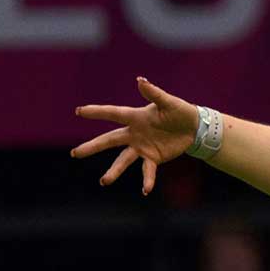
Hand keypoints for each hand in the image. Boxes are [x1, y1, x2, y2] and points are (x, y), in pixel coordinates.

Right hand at [69, 77, 198, 195]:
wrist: (194, 128)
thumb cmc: (179, 111)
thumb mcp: (168, 102)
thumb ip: (153, 93)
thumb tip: (140, 80)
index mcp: (135, 117)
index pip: (112, 114)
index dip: (96, 112)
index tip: (79, 111)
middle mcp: (134, 133)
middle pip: (109, 140)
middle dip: (92, 147)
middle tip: (75, 154)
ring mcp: (142, 147)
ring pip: (123, 160)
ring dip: (114, 171)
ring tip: (104, 181)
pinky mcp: (153, 158)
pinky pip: (147, 170)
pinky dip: (147, 180)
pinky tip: (145, 190)